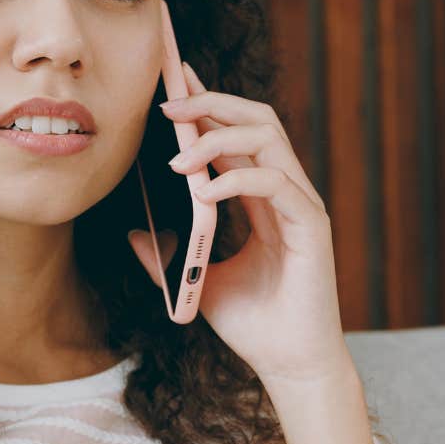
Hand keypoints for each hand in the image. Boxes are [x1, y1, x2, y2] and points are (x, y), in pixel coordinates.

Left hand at [127, 62, 352, 386]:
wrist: (288, 366)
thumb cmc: (252, 326)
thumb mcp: (196, 281)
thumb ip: (167, 256)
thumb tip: (133, 232)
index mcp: (262, 197)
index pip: (237, 131)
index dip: (207, 100)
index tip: (174, 77)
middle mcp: (285, 191)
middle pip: (256, 118)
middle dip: (210, 102)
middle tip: (166, 104)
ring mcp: (301, 205)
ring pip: (267, 138)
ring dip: (217, 137)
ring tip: (176, 156)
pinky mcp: (311, 226)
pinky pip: (275, 182)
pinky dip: (236, 179)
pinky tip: (203, 193)